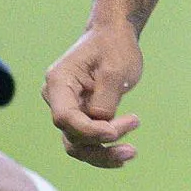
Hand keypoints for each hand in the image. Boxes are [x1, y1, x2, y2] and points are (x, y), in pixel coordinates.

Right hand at [41, 19, 145, 167]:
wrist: (114, 35)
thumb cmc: (114, 47)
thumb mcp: (115, 71)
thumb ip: (104, 101)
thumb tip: (100, 125)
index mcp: (59, 82)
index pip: (65, 117)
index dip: (89, 131)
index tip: (115, 130)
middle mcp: (56, 98)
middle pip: (71, 134)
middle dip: (101, 141)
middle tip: (135, 123)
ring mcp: (67, 108)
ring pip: (78, 144)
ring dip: (103, 154)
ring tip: (131, 152)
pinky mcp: (79, 116)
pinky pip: (86, 141)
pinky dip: (103, 149)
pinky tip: (124, 155)